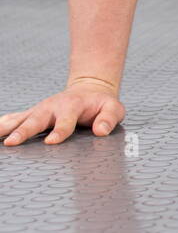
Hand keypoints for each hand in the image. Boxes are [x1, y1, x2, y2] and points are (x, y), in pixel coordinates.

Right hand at [0, 77, 125, 146]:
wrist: (90, 89)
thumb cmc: (101, 103)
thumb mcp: (113, 109)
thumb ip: (108, 119)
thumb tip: (100, 131)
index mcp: (72, 106)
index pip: (65, 120)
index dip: (59, 131)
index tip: (50, 142)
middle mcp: (53, 107)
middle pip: (37, 119)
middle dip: (24, 131)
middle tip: (12, 143)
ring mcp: (41, 109)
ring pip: (21, 118)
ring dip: (8, 127)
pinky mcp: (34, 113)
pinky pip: (16, 118)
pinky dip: (4, 123)